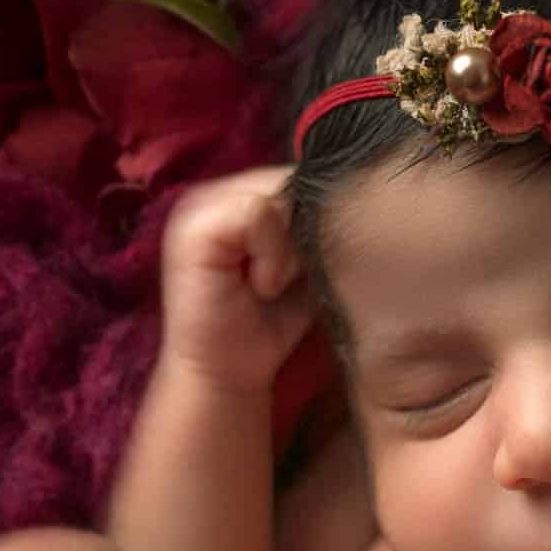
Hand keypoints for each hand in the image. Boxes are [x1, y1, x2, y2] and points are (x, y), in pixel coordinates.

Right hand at [159, 166, 315, 391]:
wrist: (230, 374)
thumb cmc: (272, 322)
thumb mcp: (308, 262)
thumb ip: (321, 223)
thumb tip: (356, 195)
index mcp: (240, 194)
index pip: (301, 176)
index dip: (319, 217)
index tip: (308, 266)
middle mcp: (216, 190)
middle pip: (293, 181)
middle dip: (306, 231)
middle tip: (290, 278)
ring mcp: (199, 204)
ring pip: (279, 195)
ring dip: (289, 247)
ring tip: (273, 284)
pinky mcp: (193, 227)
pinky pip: (256, 212)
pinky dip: (271, 255)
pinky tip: (261, 286)